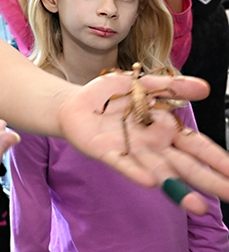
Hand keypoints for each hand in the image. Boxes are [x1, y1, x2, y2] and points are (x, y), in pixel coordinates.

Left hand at [59, 70, 228, 213]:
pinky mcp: (107, 152)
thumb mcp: (143, 83)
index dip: (217, 159)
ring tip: (199, 207)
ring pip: (159, 171)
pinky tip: (150, 183)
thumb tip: (204, 87)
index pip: (197, 147)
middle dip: (210, 181)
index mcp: (164, 128)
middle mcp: (153, 144)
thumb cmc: (111, 96)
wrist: (75, 103)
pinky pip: (123, 164)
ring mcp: (131, 150)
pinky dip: (136, 172)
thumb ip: (171, 86)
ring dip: (178, 188)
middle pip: (186, 165)